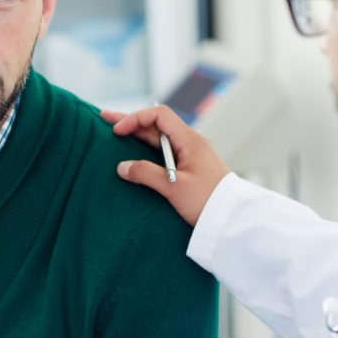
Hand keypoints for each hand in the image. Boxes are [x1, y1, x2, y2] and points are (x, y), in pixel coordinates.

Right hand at [100, 105, 229, 225]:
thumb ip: (146, 174)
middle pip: (157, 125)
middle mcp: (191, 143)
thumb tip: (122, 167)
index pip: (160, 116)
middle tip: (104, 119)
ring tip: (116, 133)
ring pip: (160, 139)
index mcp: (190, 140)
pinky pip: (165, 153)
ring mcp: (191, 155)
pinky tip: (135, 154)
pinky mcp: (191, 168)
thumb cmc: (208, 202)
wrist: (232, 221)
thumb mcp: (174, 188)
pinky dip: (147, 150)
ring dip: (138, 135)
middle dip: (131, 121)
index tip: (117, 131)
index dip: (136, 118)